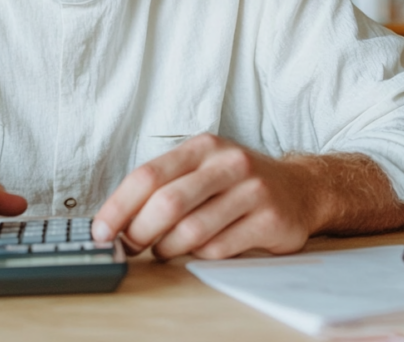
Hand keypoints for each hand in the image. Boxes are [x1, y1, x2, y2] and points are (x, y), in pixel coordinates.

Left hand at [92, 134, 318, 259]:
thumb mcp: (203, 168)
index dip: (119, 206)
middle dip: (140, 232)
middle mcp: (228, 163)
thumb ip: (165, 186)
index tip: (102, 231)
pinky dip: (200, 255)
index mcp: (203, 146)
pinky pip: (220, 248)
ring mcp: (251, 191)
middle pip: (168, 203)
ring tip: (164, 249)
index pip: (149, 175)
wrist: (301, 189)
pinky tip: (200, 249)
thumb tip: (116, 220)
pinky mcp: (269, 220)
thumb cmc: (237, 182)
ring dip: (168, 248)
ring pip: (192, 230)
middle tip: (130, 246)